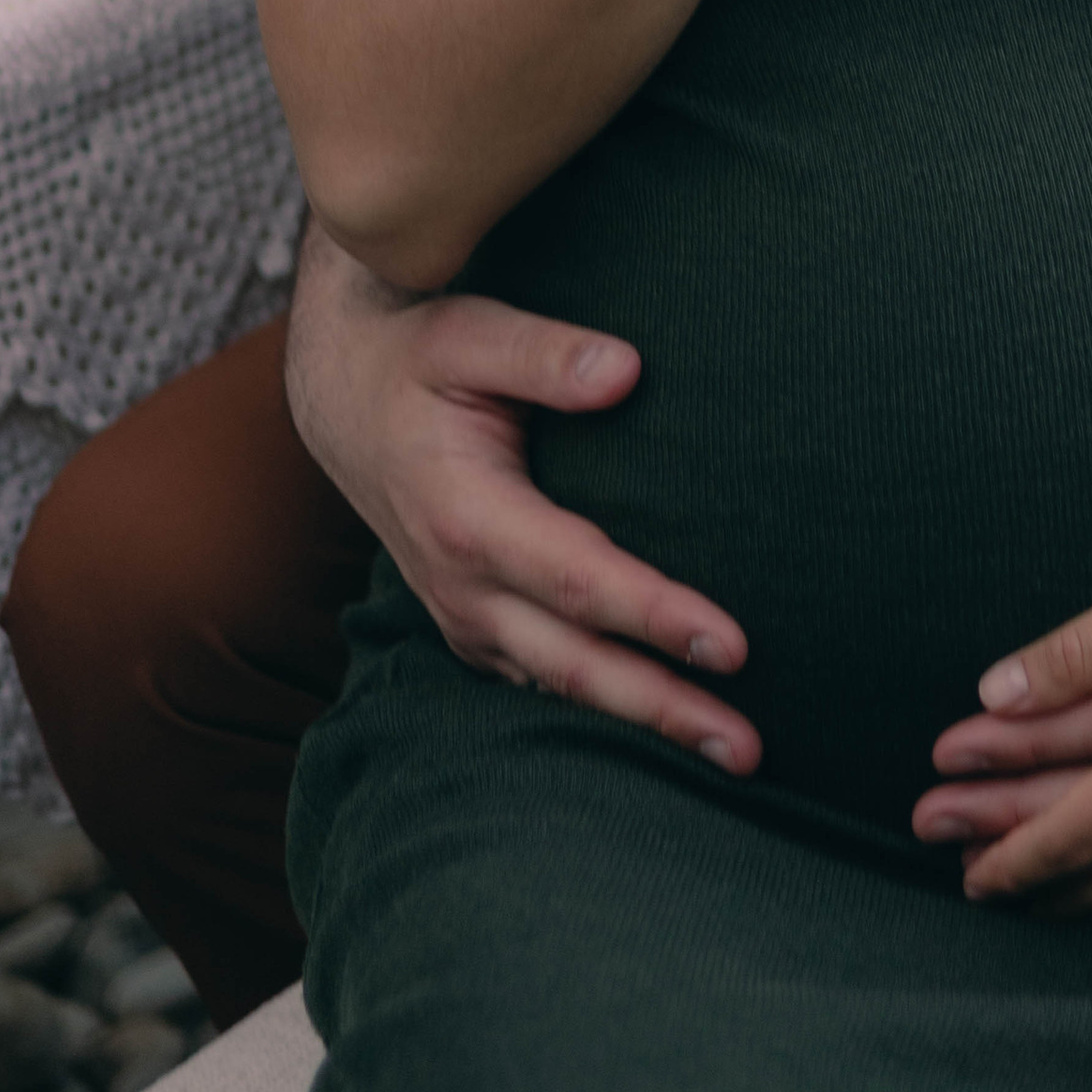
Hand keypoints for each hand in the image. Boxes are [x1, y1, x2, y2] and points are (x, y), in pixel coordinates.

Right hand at [282, 218, 759, 770]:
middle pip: (577, 665)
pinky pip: (545, 683)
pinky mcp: (478, 627)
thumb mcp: (469, 334)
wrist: (343, 402)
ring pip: (563, 686)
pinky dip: (605, 712)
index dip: (656, 616)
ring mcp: (467, 617)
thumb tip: (626, 371)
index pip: (579, 582)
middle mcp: (464, 587)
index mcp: (468, 519)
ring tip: (735, 757)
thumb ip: (544, 354)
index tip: (733, 645)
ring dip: (646, 723)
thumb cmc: (416, 360)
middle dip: (664, 708)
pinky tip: (668, 731)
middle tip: (747, 746)